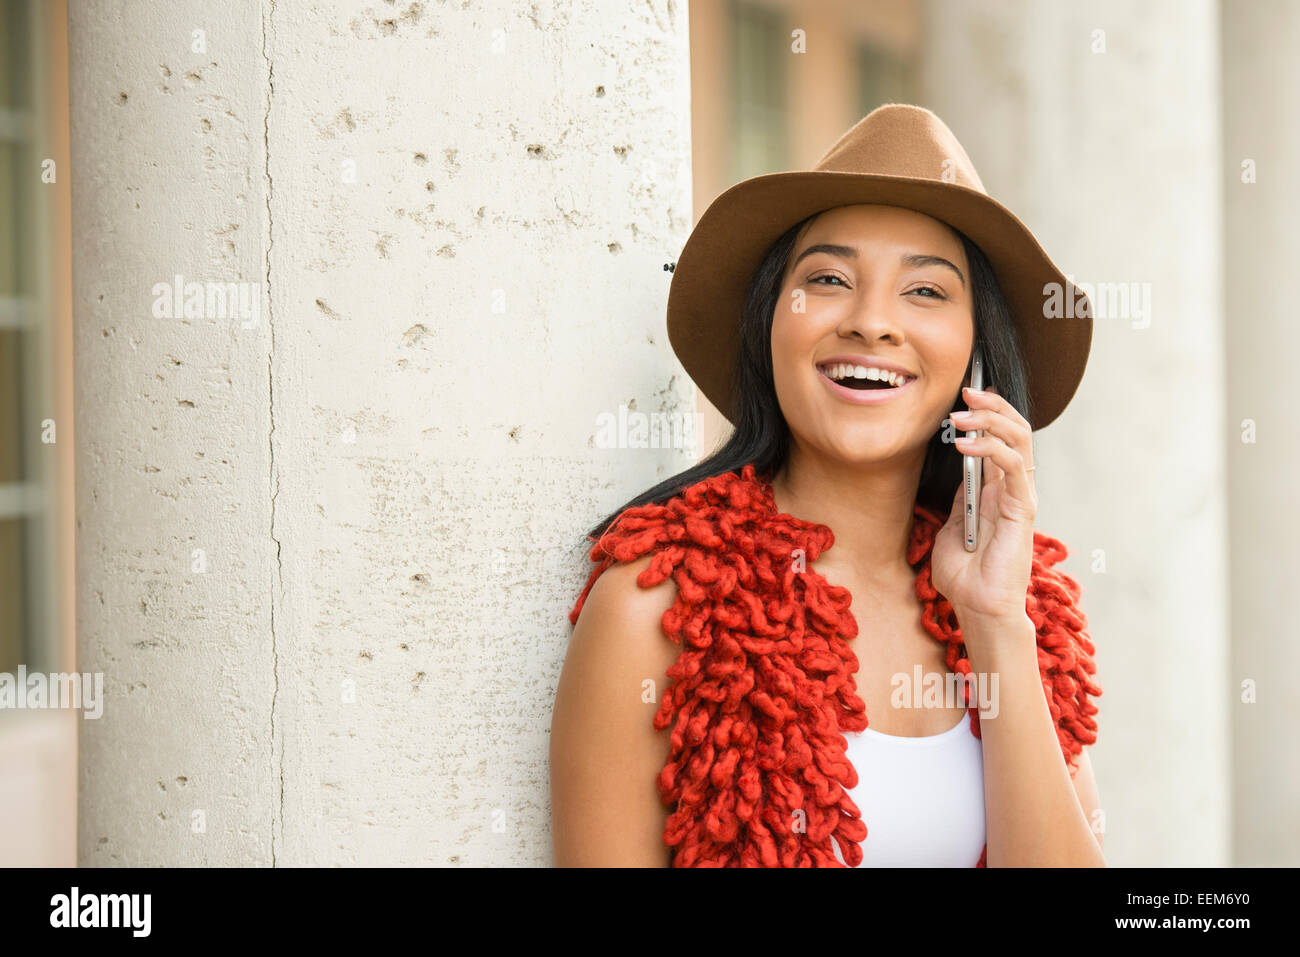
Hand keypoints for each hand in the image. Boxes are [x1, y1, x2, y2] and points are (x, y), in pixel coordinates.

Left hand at [930, 384, 1037, 641]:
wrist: (977, 609)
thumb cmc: (966, 576)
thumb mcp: (952, 529)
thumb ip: (959, 501)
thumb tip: (958, 475)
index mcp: (995, 490)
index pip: (1000, 439)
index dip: (987, 414)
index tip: (964, 397)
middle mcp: (1011, 489)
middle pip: (1015, 431)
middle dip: (992, 406)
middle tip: (967, 392)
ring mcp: (1019, 497)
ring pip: (1019, 441)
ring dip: (991, 420)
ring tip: (962, 414)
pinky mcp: (1022, 509)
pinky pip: (1014, 468)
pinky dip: (991, 449)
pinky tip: (966, 444)